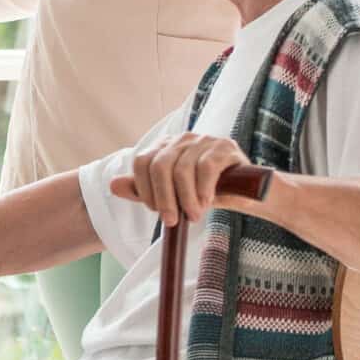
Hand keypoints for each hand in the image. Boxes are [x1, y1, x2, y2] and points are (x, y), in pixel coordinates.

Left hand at [109, 133, 260, 227]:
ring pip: (182, 169)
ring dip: (186, 199)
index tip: (157, 211)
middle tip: (173, 221)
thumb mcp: (172, 196)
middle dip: (164, 198)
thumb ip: (144, 191)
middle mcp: (182, 139)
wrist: (246, 195)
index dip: (145, 190)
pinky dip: (204, 190)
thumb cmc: (205, 194)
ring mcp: (204, 140)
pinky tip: (207, 202)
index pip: (141, 162)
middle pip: (159, 165)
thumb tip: (113, 185)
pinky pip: (206, 167)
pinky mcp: (224, 147)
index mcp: (165, 147)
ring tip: (194, 215)